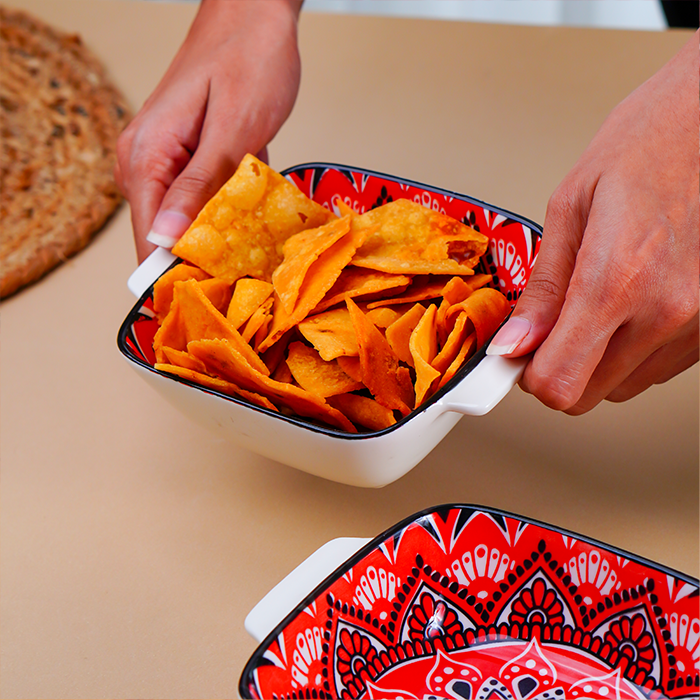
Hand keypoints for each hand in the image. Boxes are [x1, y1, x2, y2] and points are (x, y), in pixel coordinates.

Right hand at [115, 0, 302, 262]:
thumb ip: (199, 186)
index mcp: (146, 157)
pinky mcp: (190, 156)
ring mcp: (167, 159)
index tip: (209, 299)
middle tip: (242, 277)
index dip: (175, 275)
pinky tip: (255, 213)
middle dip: (203, 258)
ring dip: (221, 236)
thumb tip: (164, 238)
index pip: (147, 239)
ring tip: (254, 248)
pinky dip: (229, 210)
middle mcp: (146, 161)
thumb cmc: (249, 58)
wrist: (256, 12)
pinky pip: (203, 199)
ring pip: (188, 220)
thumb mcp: (233, 129)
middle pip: (166, 235)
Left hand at [488, 31, 698, 414]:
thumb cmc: (645, 146)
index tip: (517, 354)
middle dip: (557, 367)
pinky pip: (655, 367)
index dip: (529, 375)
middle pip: (587, 394)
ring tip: (594, 304)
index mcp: (619, 279)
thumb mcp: (571, 208)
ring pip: (621, 386)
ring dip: (595, 360)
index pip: (559, 382)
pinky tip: (628, 305)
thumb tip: (514, 342)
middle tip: (548, 326)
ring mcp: (697, 322)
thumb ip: (542, 288)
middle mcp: (666, 311)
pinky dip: (630, 349)